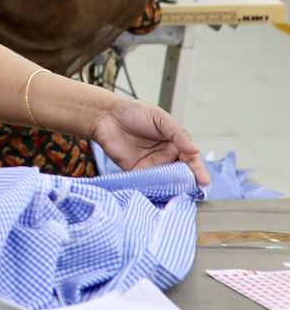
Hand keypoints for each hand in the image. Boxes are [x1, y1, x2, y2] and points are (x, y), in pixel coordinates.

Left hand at [91, 100, 209, 186]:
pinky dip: (153, 191)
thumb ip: (177, 133)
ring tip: (177, 197)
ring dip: (172, 190)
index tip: (204, 182)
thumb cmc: (133, 112)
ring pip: (167, 182)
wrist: (105, 116)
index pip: (191, 159)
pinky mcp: (136, 173)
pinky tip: (158, 196)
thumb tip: (194, 149)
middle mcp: (166, 156)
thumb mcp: (159, 117)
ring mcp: (151, 166)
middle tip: (193, 193)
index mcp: (175, 143)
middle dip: (188, 184)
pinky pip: (147, 185)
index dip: (198, 171)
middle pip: (182, 174)